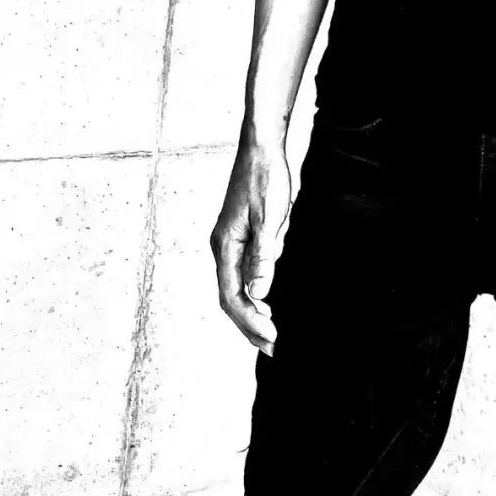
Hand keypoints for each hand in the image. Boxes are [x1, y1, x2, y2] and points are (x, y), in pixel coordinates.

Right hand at [209, 141, 290, 358]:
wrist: (262, 147)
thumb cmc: (266, 178)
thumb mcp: (271, 217)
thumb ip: (264, 255)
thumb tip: (258, 294)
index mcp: (225, 245)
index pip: (232, 296)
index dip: (250, 320)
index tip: (272, 337)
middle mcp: (223, 247)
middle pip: (231, 297)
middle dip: (249, 324)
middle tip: (272, 347)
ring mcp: (230, 241)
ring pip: (236, 287)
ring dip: (251, 312)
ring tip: (269, 335)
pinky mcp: (241, 235)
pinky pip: (243, 273)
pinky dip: (253, 292)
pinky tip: (266, 301)